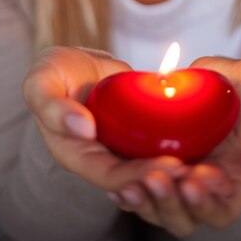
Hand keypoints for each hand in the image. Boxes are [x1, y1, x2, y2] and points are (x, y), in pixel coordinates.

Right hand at [23, 47, 187, 192]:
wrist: (75, 63)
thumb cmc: (53, 73)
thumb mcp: (40, 82)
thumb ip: (51, 105)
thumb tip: (82, 129)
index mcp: (74, 152)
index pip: (106, 173)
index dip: (133, 176)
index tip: (162, 169)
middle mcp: (101, 155)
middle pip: (134, 175)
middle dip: (160, 177)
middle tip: (188, 171)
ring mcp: (122, 144)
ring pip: (149, 162)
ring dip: (172, 169)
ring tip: (198, 167)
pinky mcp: (140, 129)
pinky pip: (158, 141)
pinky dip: (178, 145)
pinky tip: (200, 144)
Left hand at [110, 56, 240, 236]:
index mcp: (239, 182)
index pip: (220, 210)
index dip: (206, 204)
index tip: (198, 177)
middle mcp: (208, 180)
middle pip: (184, 213)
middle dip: (168, 203)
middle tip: (157, 178)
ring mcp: (184, 164)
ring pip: (158, 200)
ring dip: (144, 198)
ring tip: (131, 182)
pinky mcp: (163, 145)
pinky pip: (141, 173)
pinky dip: (128, 180)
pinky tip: (117, 178)